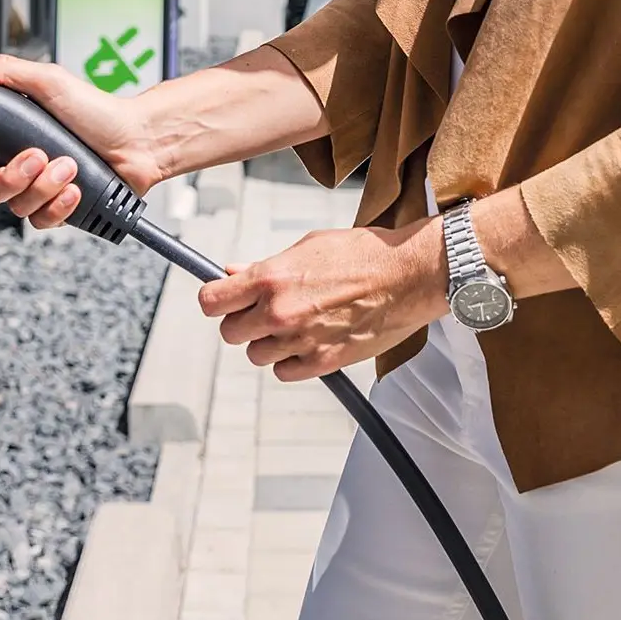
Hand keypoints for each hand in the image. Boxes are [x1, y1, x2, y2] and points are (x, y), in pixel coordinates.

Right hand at [0, 54, 162, 230]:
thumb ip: (2, 71)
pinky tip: (75, 187)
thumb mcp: (47, 81)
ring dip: (44, 185)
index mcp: (6, 138)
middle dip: (12, 177)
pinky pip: (41, 221)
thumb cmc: (95, 110)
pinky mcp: (57, 209)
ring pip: (17, 207)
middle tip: (36, 157)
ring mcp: (38, 190)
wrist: (136, 140)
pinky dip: (59, 205)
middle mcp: (18, 167)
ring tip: (69, 164)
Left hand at [197, 221, 449, 380]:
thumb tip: (233, 273)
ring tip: (293, 324)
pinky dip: (291, 361)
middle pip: (230, 332)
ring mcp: (300, 341)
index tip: (222, 300)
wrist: (408, 275)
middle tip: (262, 311)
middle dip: (242, 321)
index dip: (215, 301)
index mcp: (272, 278)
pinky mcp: (323, 363)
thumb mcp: (308, 246)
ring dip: (267, 343)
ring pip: (256, 355)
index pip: (212, 301)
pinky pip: (284, 372)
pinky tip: (308, 341)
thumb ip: (266, 266)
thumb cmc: (362, 253)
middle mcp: (279, 312)